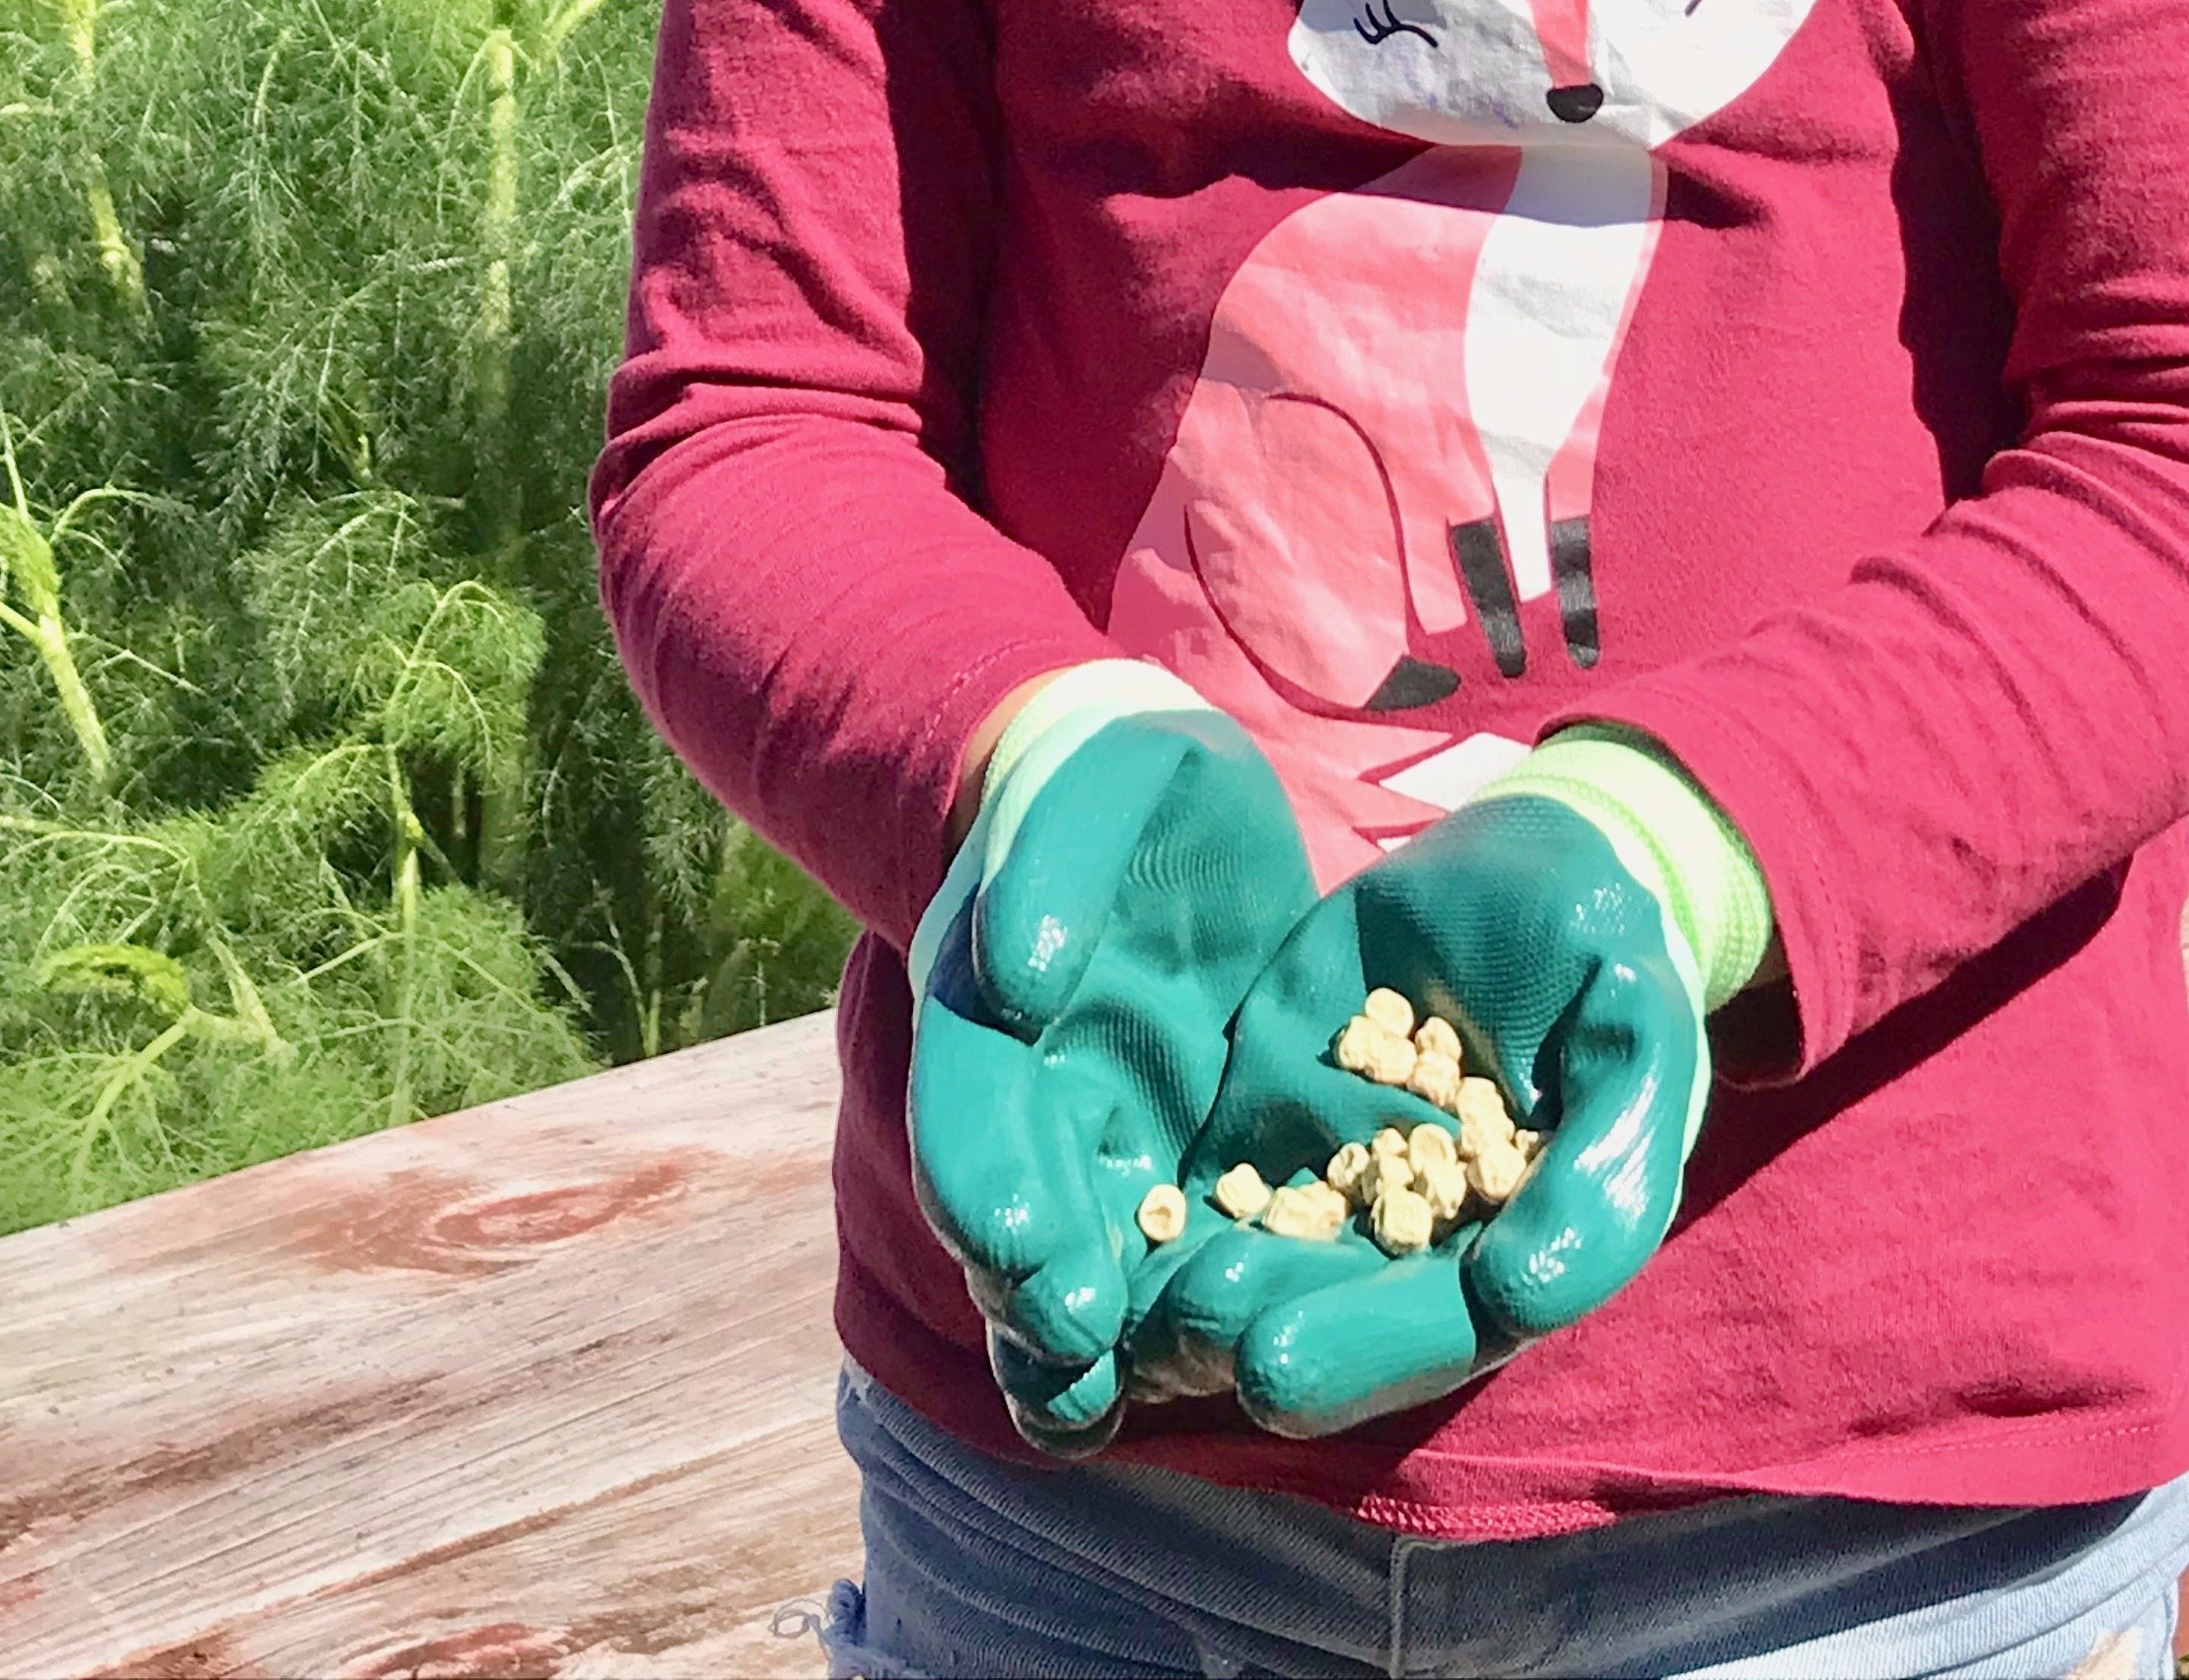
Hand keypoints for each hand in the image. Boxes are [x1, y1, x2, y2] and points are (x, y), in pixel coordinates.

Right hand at [907, 675, 1316, 1449]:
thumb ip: (1047, 873)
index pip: (970, 1119)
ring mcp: (1109, 1142)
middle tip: (1083, 1346)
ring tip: (1110, 1404)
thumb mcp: (1087, 796)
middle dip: (1039, 1293)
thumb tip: (1010, 979)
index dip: (989, 1188)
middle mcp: (1032, 1105)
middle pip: (1020, 1221)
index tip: (1025, 1252)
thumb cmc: (1112, 784)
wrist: (1164, 798)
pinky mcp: (1190, 1160)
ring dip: (1092, 1340)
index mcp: (982, 1022)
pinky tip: (1218, 1372)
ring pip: (1090, 1267)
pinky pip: (1183, 1252)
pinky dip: (1187, 1313)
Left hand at [1130, 790, 1705, 1437]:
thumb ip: (1599, 1175)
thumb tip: (1523, 1297)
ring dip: (1171, 1280)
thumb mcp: (1636, 1048)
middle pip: (1313, 1306)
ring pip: (1238, 1248)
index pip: (1426, 1328)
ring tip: (1108, 1283)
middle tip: (1167, 1327)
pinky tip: (1078, 1197)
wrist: (1534, 864)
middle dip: (1238, 1324)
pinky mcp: (1255, 1109)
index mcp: (1503, 1259)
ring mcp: (1319, 1176)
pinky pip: (1192, 1162)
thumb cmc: (1612, 965)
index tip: (1270, 1366)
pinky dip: (1138, 1195)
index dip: (1356, 1350)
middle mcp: (1400, 1244)